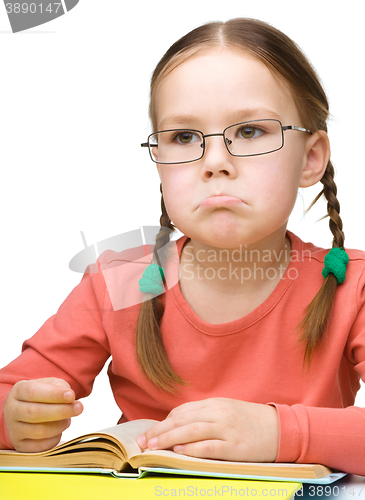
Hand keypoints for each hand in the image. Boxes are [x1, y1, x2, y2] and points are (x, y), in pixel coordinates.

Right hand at [4, 378, 82, 451]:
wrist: (29, 409)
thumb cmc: (44, 395)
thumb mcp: (51, 385)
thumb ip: (61, 388)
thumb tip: (71, 400)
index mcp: (18, 391)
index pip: (33, 392)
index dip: (54, 395)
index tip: (72, 396)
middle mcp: (12, 410)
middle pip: (35, 413)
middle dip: (61, 411)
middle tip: (79, 408)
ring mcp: (14, 429)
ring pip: (39, 431)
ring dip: (59, 425)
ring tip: (68, 419)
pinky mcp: (20, 445)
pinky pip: (40, 446)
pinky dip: (54, 438)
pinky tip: (59, 430)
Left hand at [137, 398, 278, 461]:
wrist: (280, 428)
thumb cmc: (251, 422)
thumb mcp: (227, 411)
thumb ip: (205, 415)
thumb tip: (179, 426)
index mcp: (215, 403)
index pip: (182, 411)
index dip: (163, 422)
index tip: (150, 432)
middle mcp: (218, 413)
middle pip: (181, 420)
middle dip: (159, 431)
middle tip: (142, 441)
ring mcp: (226, 429)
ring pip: (190, 432)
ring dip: (167, 439)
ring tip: (152, 447)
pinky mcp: (234, 446)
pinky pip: (208, 447)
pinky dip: (191, 449)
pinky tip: (178, 452)